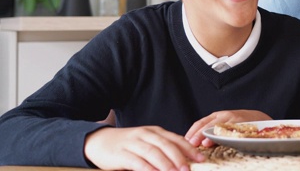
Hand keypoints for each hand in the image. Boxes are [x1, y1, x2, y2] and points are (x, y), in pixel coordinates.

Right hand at [84, 126, 204, 170]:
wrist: (99, 141)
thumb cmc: (127, 144)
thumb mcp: (146, 142)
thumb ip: (162, 148)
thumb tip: (183, 160)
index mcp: (155, 132)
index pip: (175, 139)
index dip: (189, 149)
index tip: (200, 158)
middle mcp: (145, 135)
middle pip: (166, 145)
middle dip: (179, 158)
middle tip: (188, 169)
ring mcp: (133, 143)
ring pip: (153, 153)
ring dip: (166, 164)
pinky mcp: (122, 154)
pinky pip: (137, 162)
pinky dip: (148, 169)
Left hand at [185, 110, 271, 146]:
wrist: (261, 119)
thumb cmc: (239, 125)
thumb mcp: (224, 126)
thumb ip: (212, 134)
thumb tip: (196, 146)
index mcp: (217, 116)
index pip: (200, 123)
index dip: (192, 132)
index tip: (185, 141)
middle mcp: (225, 115)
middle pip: (208, 124)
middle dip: (198, 134)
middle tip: (190, 144)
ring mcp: (235, 119)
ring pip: (220, 126)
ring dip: (210, 135)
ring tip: (203, 144)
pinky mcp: (244, 124)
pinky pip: (234, 130)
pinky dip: (227, 135)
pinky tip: (222, 141)